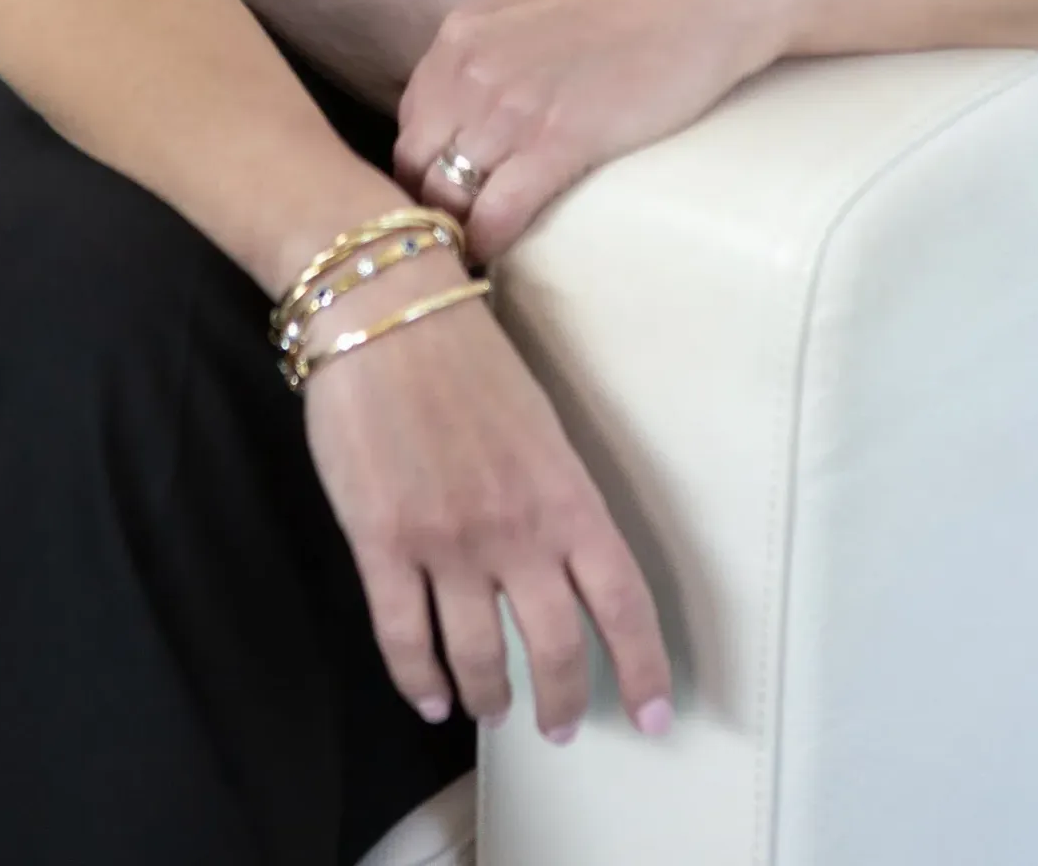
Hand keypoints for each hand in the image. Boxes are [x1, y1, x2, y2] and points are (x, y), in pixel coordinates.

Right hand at [299, 247, 675, 744]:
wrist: (384, 310)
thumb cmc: (467, 353)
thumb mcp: (539, 422)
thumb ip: (554, 495)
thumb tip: (561, 559)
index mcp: (566, 494)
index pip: (621, 601)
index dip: (642, 668)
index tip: (655, 717)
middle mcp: (516, 531)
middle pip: (555, 649)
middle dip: (563, 700)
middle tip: (561, 727)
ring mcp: (446, 543)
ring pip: (479, 658)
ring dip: (490, 697)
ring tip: (492, 711)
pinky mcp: (382, 544)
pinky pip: (405, 639)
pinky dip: (420, 682)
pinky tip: (431, 700)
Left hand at [392, 0, 788, 266]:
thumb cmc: (635, 1)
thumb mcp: (537, 17)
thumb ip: (495, 61)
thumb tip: (478, 118)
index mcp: (461, 37)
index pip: (410, 126)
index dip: (424, 172)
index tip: (446, 201)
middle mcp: (470, 69)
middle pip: (416, 168)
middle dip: (431, 209)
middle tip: (458, 239)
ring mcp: (511, 105)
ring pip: (448, 198)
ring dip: (458, 234)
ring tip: (476, 259)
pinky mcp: (559, 139)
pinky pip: (497, 213)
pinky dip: (489, 245)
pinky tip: (499, 257)